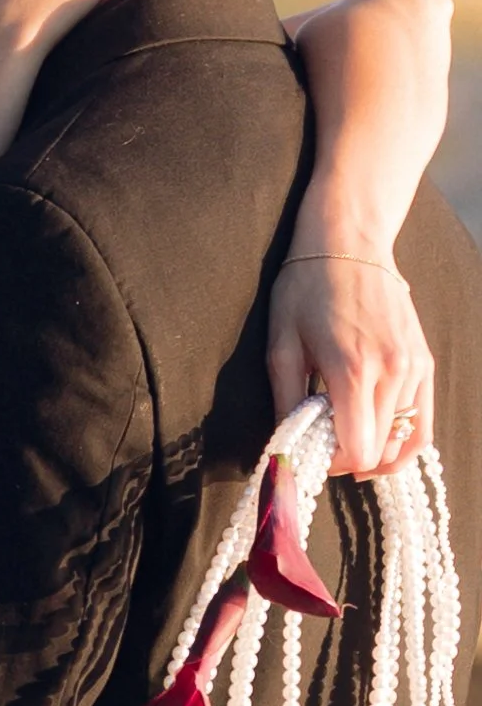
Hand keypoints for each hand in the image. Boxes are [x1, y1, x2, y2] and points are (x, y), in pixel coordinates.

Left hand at [267, 256, 433, 476]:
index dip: (334, 463)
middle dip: (349, 457)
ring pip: (403, 438)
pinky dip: (403, 439)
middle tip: (325, 446)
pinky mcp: (424, 361)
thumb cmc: (305, 288)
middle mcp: (392, 372)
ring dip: (375, 449)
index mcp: (353, 370)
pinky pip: (422, 419)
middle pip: (380, 449)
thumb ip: (285, 401)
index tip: (314, 453)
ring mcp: (414, 367)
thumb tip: (285, 445)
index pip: (357, 449)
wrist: (349, 242)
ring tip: (349, 439)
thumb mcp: (281, 345)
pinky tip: (380, 441)